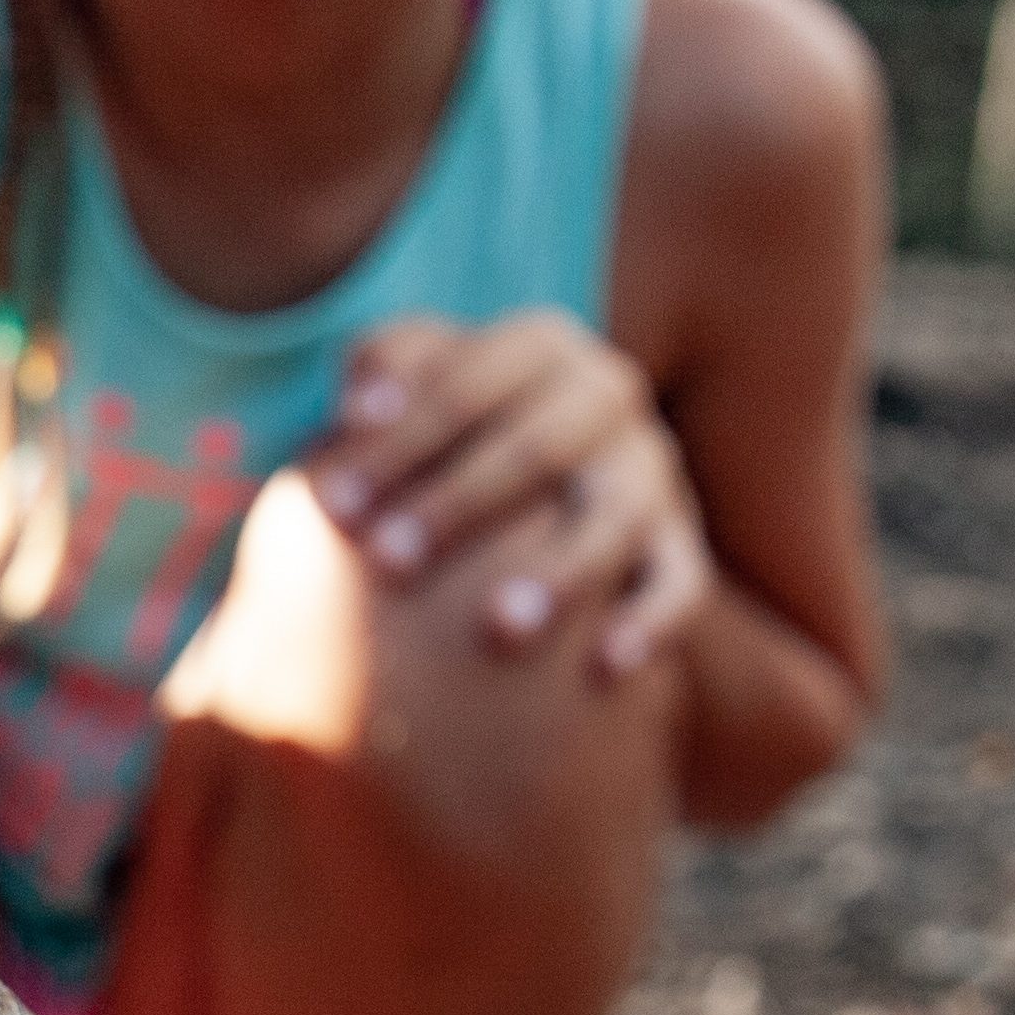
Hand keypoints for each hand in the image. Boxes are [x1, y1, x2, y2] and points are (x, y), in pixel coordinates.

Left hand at [303, 309, 711, 680]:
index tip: (333, 501)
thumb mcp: (417, 386)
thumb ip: (383, 371)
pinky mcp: (681, 537)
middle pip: (537, 447)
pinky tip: (604, 670)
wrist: (547, 483)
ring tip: (498, 629)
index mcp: (539, 343)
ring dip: (561, 573)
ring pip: (614, 518)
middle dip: (459, 504)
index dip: (397, 438)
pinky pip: (681, 582)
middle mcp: (606, 393)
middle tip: (387, 563)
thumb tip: (356, 413)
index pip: (466, 383)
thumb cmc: (448, 431)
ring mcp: (650, 467)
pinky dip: (650, 623)